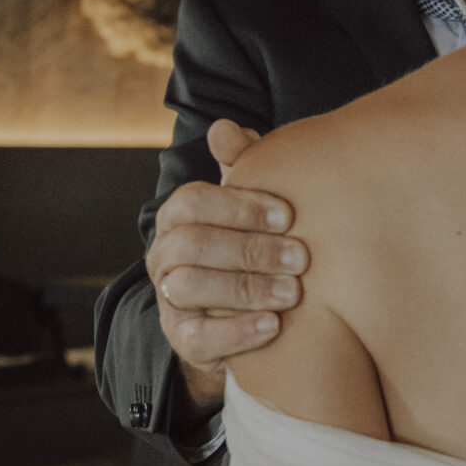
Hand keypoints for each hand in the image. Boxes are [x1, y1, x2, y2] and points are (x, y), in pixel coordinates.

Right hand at [148, 121, 307, 405]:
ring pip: (190, 287)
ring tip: (293, 293)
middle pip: (192, 244)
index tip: (288, 215)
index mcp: (177, 217)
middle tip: (301, 257)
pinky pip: (198, 337)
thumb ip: (241, 166)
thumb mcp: (247, 206)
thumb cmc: (247, 244)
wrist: (239, 313)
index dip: (238, 206)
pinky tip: (274, 326)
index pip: (193, 202)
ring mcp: (169, 298)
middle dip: (249, 249)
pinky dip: (237, 331)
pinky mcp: (180, 338)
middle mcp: (164, 254)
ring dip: (245, 288)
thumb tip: (224, 127)